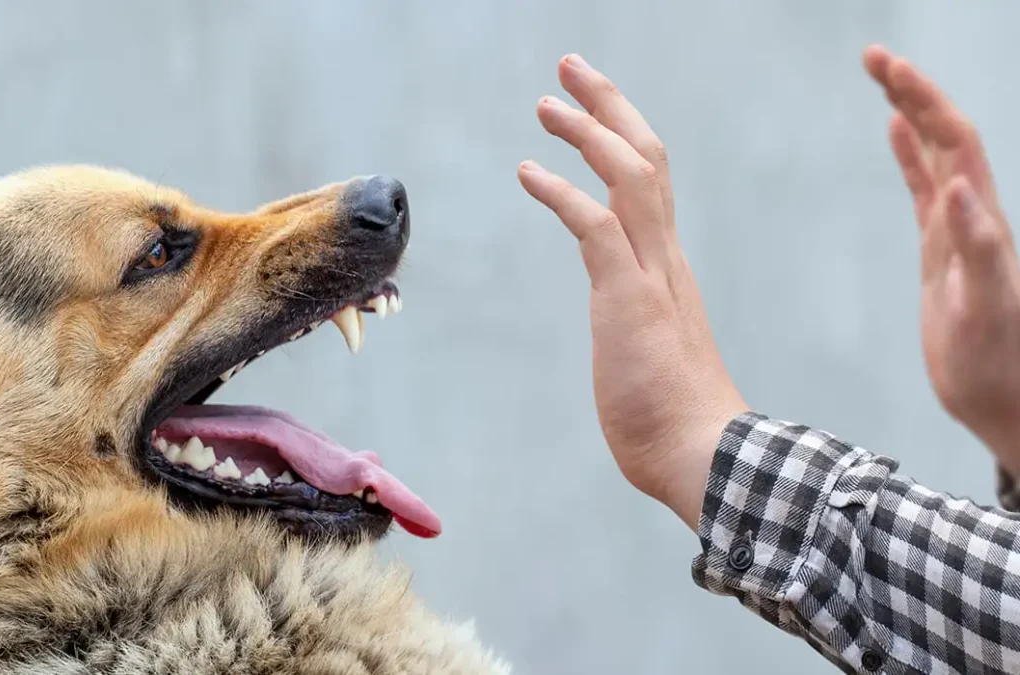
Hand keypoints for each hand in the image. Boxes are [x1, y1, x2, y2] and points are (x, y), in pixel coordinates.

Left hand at [517, 55, 745, 526]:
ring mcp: (651, 275)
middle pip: (646, 157)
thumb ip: (639, 324)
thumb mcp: (651, 352)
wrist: (702, 455)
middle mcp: (665, 258)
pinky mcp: (628, 298)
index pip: (651, 182)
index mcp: (668, 267)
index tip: (592, 109)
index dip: (622, 136)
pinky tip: (528, 171)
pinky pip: (595, 226)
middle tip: (571, 69)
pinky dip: (562, 192)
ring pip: (629, 176)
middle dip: (609, 106)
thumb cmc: (674, 417)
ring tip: (547, 103)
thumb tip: (629, 331)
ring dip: (588, 131)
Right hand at [864, 46, 1019, 472]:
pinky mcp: (941, 250)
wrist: (1003, 399)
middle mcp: (973, 215)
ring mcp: (957, 230)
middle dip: (912, 90)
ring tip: (882, 77)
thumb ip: (978, 246)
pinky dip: (908, 155)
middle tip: (872, 57)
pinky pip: (923, 188)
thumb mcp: (985, 308)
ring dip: (910, 112)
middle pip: (944, 134)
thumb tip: (957, 185)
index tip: (888, 69)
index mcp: (982, 221)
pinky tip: (894, 134)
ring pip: (934, 154)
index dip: (924, 100)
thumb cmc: (995, 363)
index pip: (954, 142)